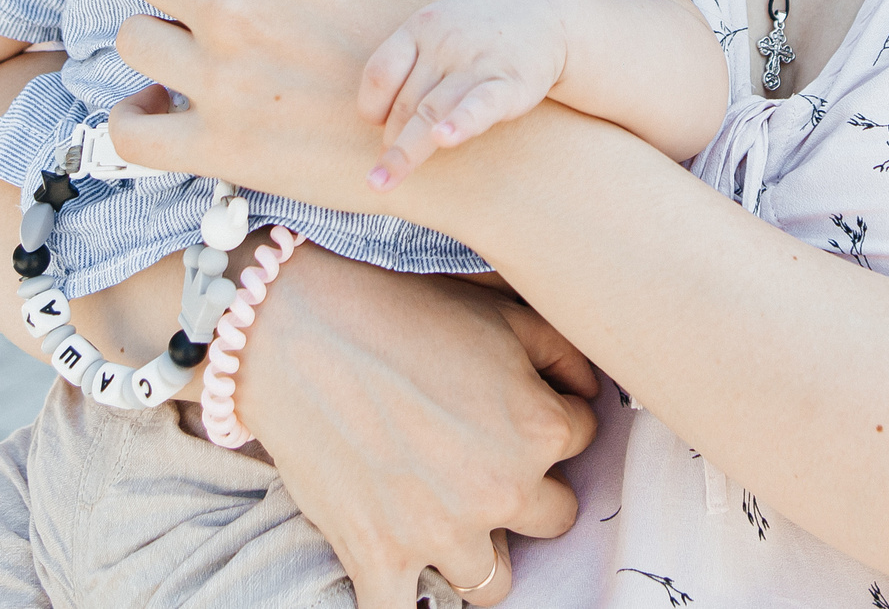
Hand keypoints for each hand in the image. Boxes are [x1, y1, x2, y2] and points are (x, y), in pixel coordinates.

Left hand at [104, 0, 474, 211]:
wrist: (460, 133)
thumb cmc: (433, 19)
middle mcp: (234, 9)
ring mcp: (221, 82)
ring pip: (131, 37)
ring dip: (157, 31)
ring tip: (198, 40)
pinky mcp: (220, 147)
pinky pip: (132, 132)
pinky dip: (133, 117)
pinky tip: (158, 103)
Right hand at [236, 242, 598, 608]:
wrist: (297, 325)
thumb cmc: (401, 308)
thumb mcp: (499, 312)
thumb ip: (563, 354)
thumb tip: (591, 395)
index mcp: (538, 428)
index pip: (582, 439)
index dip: (548, 418)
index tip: (508, 405)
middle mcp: (501, 489)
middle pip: (554, 517)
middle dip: (526, 489)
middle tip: (482, 459)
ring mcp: (440, 533)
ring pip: (494, 583)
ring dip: (479, 552)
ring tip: (450, 515)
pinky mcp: (379, 557)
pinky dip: (405, 600)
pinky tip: (403, 572)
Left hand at [359, 0, 569, 189]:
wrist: (549, 21)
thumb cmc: (480, 35)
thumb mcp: (439, 30)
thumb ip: (408, 65)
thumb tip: (376, 121)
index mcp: (420, 27)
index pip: (380, 73)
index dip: (371, 107)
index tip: (378, 126)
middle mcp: (444, 42)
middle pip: (405, 104)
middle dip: (394, 142)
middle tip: (389, 168)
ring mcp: (477, 62)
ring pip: (431, 112)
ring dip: (405, 151)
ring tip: (384, 180)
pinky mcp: (510, 83)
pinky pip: (480, 105)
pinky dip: (462, 122)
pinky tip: (445, 138)